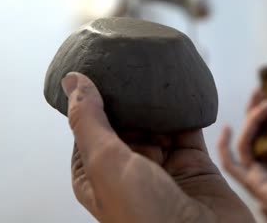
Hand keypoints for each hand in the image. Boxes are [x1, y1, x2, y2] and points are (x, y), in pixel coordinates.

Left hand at [62, 72, 253, 222]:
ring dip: (158, 100)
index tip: (99, 68)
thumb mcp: (106, 163)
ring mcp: (162, 166)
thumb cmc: (148, 217)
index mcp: (98, 175)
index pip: (90, 127)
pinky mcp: (193, 162)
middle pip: (126, 121)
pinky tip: (183, 88)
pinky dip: (186, 108)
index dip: (93, 99)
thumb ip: (89, 121)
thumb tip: (72, 81)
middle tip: (131, 60)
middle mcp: (129, 170)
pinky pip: (188, 128)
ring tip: (157, 67)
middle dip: (128, 95)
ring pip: (157, 122)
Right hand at [217, 89, 266, 222]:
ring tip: (266, 105)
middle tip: (259, 90)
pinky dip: (224, 147)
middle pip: (253, 131)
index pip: (266, 127)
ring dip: (251, 121)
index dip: (263, 108)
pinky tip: (227, 127)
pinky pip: (230, 165)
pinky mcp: (254, 182)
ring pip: (244, 142)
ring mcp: (259, 172)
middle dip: (253, 109)